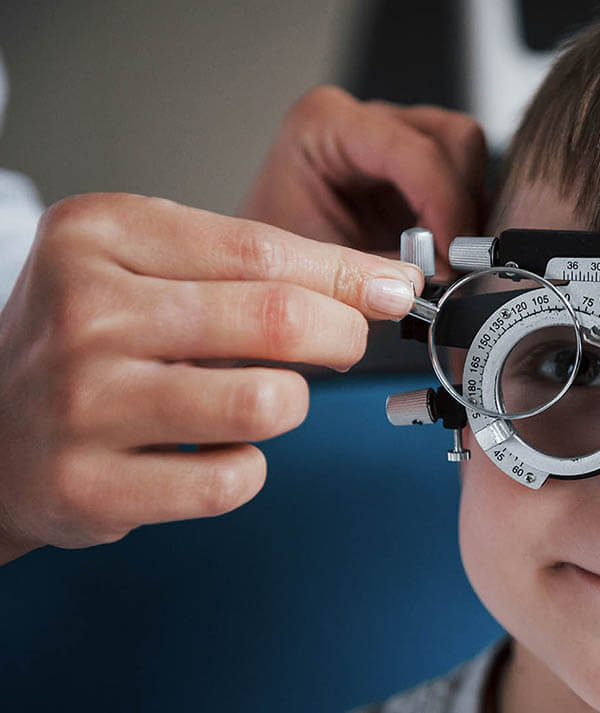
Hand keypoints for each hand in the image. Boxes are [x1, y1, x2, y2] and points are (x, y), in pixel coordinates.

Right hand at [0, 193, 425, 564]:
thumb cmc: (88, 339)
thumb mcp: (147, 265)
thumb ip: (254, 264)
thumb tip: (381, 281)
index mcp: (99, 236)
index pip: (261, 250)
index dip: (347, 275)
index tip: (393, 290)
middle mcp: (84, 313)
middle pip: (275, 319)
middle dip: (341, 334)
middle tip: (342, 343)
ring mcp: (82, 402)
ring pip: (265, 402)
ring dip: (291, 404)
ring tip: (263, 397)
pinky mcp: (90, 485)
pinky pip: (232, 481)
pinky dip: (248, 468)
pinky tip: (217, 450)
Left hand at [240, 85, 486, 273]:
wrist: (260, 269)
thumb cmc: (272, 261)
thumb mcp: (318, 267)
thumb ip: (379, 267)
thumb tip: (443, 271)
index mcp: (325, 125)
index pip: (414, 151)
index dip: (446, 204)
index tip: (456, 254)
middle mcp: (363, 119)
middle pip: (454, 139)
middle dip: (462, 203)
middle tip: (454, 259)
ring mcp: (393, 136)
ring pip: (468, 155)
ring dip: (467, 210)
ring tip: (445, 258)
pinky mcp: (414, 164)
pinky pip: (463, 178)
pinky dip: (464, 216)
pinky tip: (444, 249)